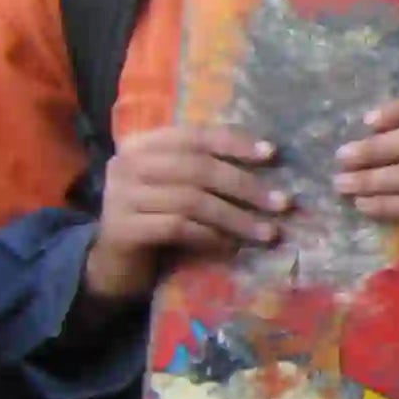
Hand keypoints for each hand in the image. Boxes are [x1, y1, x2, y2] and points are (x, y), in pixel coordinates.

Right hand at [81, 122, 287, 303]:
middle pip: (197, 168)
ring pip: (191, 200)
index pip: (194, 134)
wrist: (116, 263)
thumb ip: (207, 169)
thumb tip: (269, 158)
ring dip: (236, 218)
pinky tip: (232, 247)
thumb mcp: (180, 187)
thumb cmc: (158, 218)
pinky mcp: (121, 229)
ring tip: (268, 232)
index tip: (273, 154)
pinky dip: (210, 236)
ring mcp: (119, 196)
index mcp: (142, 144)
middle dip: (245, 186)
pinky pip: (177, 228)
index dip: (234, 142)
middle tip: (283, 203)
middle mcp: (126, 164)